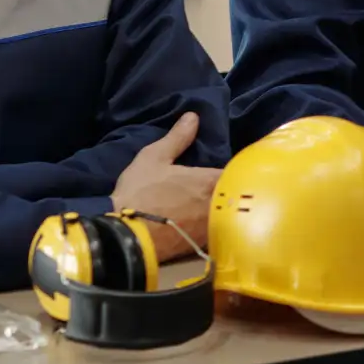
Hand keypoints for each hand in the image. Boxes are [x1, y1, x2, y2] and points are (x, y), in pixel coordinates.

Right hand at [111, 113, 222, 261]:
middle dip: (233, 189)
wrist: (125, 238)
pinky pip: (219, 233)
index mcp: (212, 180)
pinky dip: (217, 227)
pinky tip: (206, 225)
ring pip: (230, 214)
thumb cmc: (140, 193)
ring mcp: (213, 227)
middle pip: (236, 194)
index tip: (231, 168)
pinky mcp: (204, 246)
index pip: (237, 171)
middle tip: (225, 186)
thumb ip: (177, 138)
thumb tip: (193, 116)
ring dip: (226, 209)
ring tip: (218, 205)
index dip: (236, 170)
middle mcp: (220, 204)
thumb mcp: (153, 158)